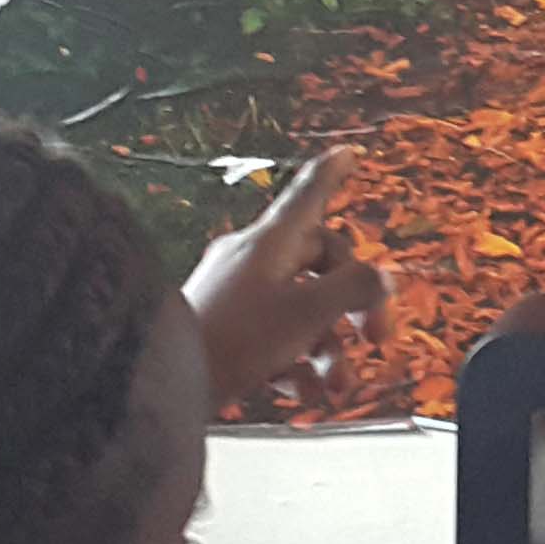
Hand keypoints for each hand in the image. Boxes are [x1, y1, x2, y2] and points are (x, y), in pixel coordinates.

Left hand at [184, 146, 391, 408]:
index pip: (308, 194)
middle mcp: (253, 261)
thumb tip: (381, 278)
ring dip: (330, 347)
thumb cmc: (233, 340)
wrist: (163, 385)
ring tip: (337, 384)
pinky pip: (275, 339)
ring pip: (301, 308)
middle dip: (353, 303)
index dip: (333, 173)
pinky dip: (297, 363)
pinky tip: (305, 390)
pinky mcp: (227, 333)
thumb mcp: (308, 312)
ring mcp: (238, 298)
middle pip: (319, 263)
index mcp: (271, 242)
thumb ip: (353, 290)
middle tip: (376, 337)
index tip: (350, 153)